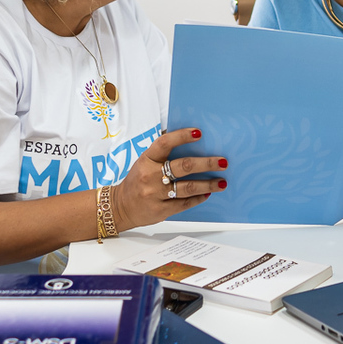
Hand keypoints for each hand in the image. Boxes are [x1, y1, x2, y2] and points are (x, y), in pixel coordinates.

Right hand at [112, 128, 227, 231]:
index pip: (164, 143)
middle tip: (222, 161)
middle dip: (205, 164)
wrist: (120, 206)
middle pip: (183, 167)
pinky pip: (184, 203)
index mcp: (146, 160)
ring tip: (222, 182)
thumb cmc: (136, 181)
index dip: (181, 136)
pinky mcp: (160, 210)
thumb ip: (162, 153)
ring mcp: (155, 194)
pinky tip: (207, 194)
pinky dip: (198, 198)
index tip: (199, 133)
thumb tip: (187, 139)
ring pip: (187, 188)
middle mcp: (150, 176)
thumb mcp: (144, 162)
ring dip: (208, 184)